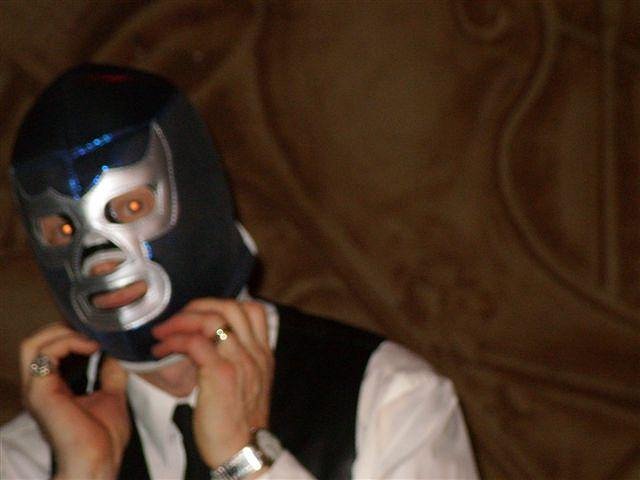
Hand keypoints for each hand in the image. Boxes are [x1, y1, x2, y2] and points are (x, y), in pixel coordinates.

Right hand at [20, 323, 129, 479]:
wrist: (98, 462)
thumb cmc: (103, 440)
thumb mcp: (111, 396)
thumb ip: (110, 374)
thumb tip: (116, 352)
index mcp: (52, 388)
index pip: (49, 349)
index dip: (71, 333)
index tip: (98, 330)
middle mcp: (39, 387)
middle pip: (35, 342)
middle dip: (64, 328)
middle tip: (92, 329)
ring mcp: (36, 389)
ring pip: (33, 344)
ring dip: (64, 332)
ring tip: (92, 338)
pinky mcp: (40, 392)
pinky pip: (45, 353)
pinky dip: (69, 342)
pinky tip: (91, 347)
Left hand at [152, 299, 273, 467]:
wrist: (242, 450)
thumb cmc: (237, 421)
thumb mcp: (248, 384)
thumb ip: (238, 360)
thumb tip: (211, 344)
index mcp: (262, 353)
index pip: (252, 309)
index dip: (222, 304)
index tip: (198, 315)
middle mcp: (254, 352)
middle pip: (230, 306)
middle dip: (197, 306)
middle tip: (175, 320)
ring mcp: (240, 361)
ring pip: (212, 319)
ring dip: (180, 321)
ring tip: (162, 333)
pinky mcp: (222, 374)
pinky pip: (195, 343)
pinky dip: (174, 341)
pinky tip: (160, 351)